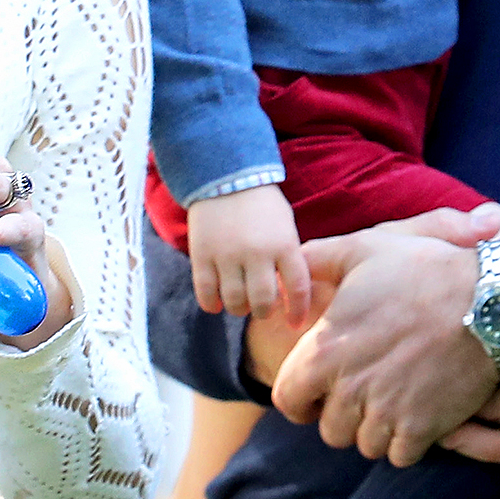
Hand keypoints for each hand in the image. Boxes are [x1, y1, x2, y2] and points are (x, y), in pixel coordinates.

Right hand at [187, 187, 308, 322]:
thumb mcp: (284, 226)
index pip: (298, 288)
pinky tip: (217, 302)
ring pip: (234, 302)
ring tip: (239, 301)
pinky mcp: (201, 255)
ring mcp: (227, 254)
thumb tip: (288, 296)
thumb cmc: (261, 204)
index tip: (295, 323)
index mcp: (284, 243)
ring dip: (239, 308)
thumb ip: (287, 258)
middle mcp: (256, 252)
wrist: (224, 176)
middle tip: (262, 308)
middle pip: (263, 302)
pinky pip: (206, 293)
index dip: (297, 312)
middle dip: (264, 311)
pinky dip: (212, 305)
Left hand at [269, 229, 495, 465]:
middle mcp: (350, 388)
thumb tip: (295, 267)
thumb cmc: (423, 270)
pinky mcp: (423, 428)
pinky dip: (406, 441)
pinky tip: (417, 414)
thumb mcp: (364, 249)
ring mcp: (386, 412)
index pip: (287, 399)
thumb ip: (319, 259)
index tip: (316, 394)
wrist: (490, 301)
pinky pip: (400, 455)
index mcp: (325, 351)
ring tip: (393, 401)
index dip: (299, 400)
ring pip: (365, 445)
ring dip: (375, 429)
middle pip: (330, 429)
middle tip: (364, 394)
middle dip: (343, 416)